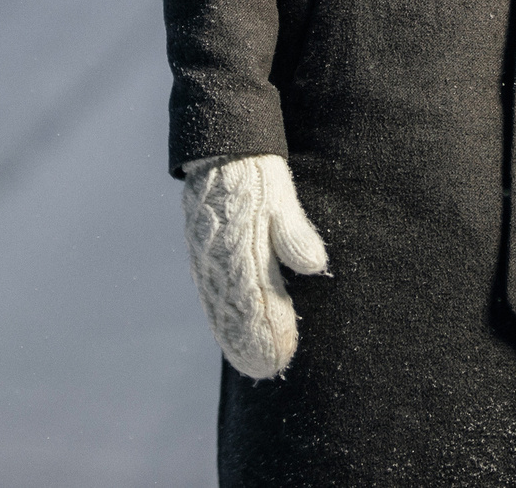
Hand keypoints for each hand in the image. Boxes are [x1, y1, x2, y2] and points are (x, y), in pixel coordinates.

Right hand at [180, 153, 329, 377]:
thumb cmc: (255, 170)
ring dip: (234, 335)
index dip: (267, 330)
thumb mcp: (279, 193)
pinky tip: (229, 332)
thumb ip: (293, 231)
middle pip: (233, 308)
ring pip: (219, 304)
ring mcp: (205, 254)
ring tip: (251, 363)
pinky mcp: (202, 251)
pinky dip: (220, 316)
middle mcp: (216, 254)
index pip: (253, 297)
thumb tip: (314, 264)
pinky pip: (210, 291)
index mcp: (237, 241)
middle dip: (251, 342)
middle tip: (271, 369)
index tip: (281, 356)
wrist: (220, 146)